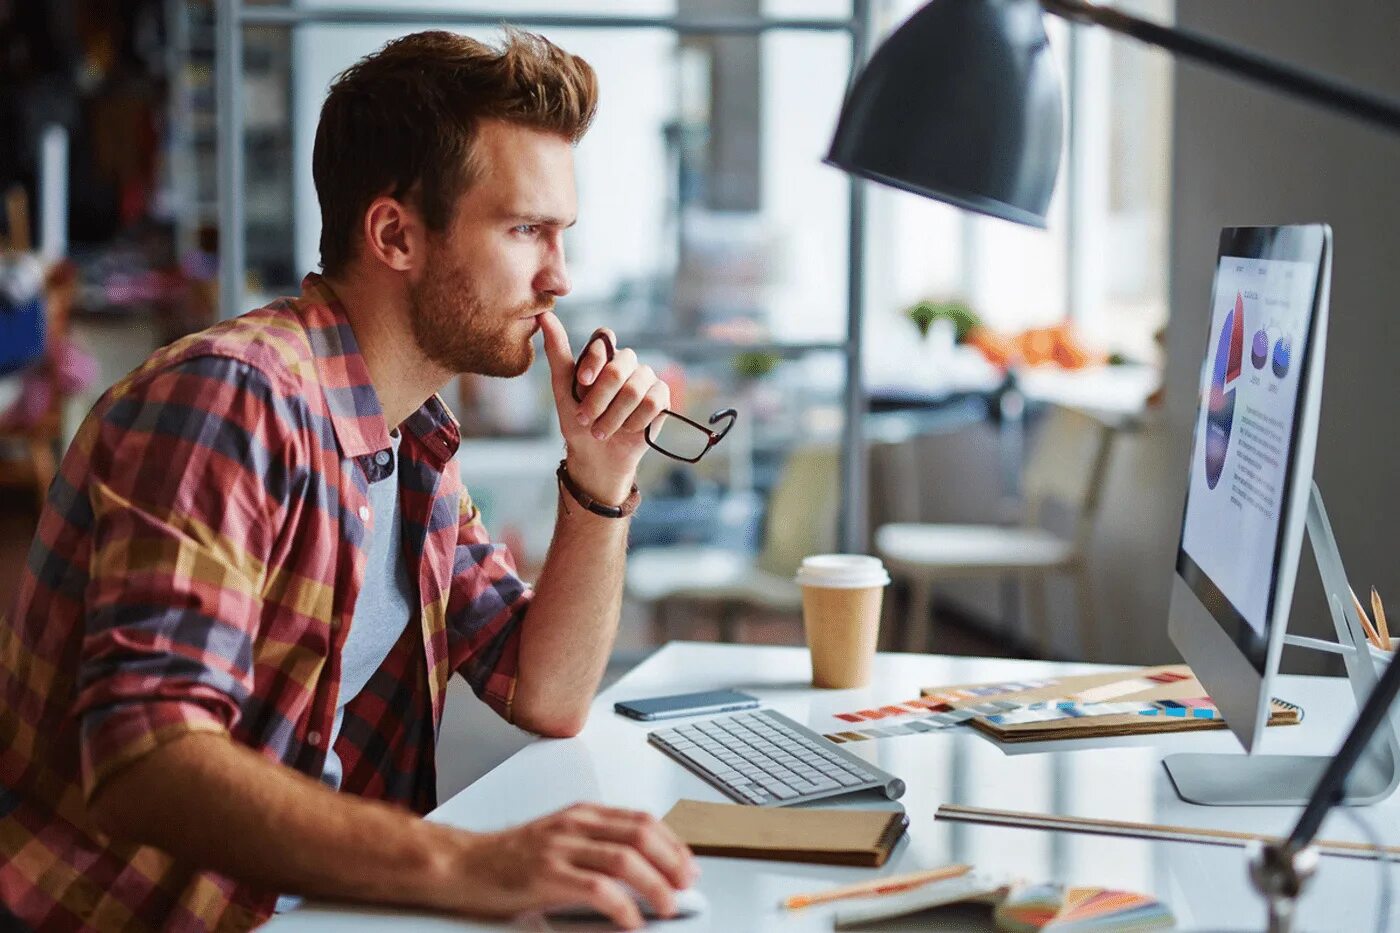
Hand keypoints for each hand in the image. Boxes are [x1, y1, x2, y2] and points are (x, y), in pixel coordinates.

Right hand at [441, 802, 698, 928]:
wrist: (461, 864)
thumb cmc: (507, 858)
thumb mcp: (558, 839)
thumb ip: (593, 845)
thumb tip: (637, 866)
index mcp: (581, 815)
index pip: (640, 819)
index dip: (671, 842)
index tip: (687, 865)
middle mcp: (574, 825)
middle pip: (640, 835)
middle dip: (671, 861)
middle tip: (686, 886)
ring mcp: (560, 848)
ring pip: (625, 859)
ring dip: (655, 885)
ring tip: (667, 906)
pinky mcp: (547, 875)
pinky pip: (598, 888)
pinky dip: (623, 906)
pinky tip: (632, 921)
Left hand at [539, 312, 669, 503]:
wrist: (596, 455)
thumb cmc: (578, 421)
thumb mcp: (562, 388)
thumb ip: (558, 352)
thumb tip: (545, 315)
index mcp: (604, 355)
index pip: (604, 338)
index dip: (594, 360)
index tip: (582, 383)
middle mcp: (627, 363)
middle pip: (618, 367)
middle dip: (599, 399)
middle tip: (587, 419)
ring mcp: (646, 379)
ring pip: (634, 389)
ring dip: (613, 417)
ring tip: (602, 430)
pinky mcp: (661, 398)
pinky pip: (652, 403)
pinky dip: (634, 422)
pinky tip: (627, 430)